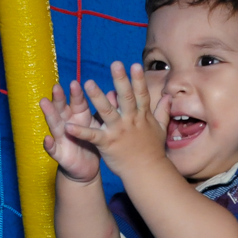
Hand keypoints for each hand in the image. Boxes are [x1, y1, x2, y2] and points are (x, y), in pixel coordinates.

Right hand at [40, 80, 107, 184]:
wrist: (87, 166)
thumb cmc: (93, 140)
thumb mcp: (99, 123)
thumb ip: (104, 109)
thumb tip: (113, 93)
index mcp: (78, 116)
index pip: (76, 102)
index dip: (75, 93)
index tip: (75, 83)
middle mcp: (67, 123)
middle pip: (62, 109)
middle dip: (59, 99)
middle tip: (56, 87)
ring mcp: (61, 138)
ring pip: (54, 124)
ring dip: (49, 114)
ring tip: (44, 102)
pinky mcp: (59, 154)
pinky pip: (53, 150)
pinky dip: (49, 145)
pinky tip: (47, 139)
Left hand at [64, 62, 170, 180]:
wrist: (147, 172)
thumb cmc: (153, 151)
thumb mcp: (161, 129)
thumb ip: (163, 111)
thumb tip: (168, 97)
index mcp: (142, 116)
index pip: (141, 95)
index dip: (138, 79)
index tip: (134, 64)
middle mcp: (130, 121)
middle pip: (126, 98)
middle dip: (121, 80)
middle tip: (115, 64)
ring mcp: (118, 132)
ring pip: (107, 111)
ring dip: (98, 97)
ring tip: (88, 83)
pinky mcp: (107, 144)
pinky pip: (92, 136)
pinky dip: (80, 131)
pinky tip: (69, 125)